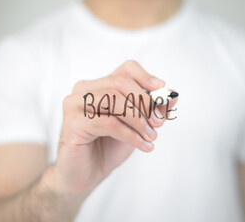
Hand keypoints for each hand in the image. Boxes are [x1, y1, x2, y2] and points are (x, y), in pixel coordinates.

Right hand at [42, 60, 177, 198]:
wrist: (86, 175)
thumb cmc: (109, 147)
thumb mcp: (137, 126)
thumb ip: (153, 110)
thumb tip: (173, 95)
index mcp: (98, 85)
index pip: (126, 69)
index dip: (146, 77)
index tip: (162, 90)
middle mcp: (83, 90)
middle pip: (120, 82)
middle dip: (144, 102)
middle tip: (158, 123)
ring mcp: (74, 104)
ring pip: (114, 100)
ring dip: (139, 120)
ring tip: (151, 137)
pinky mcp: (71, 123)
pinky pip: (108, 123)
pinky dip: (130, 135)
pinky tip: (142, 145)